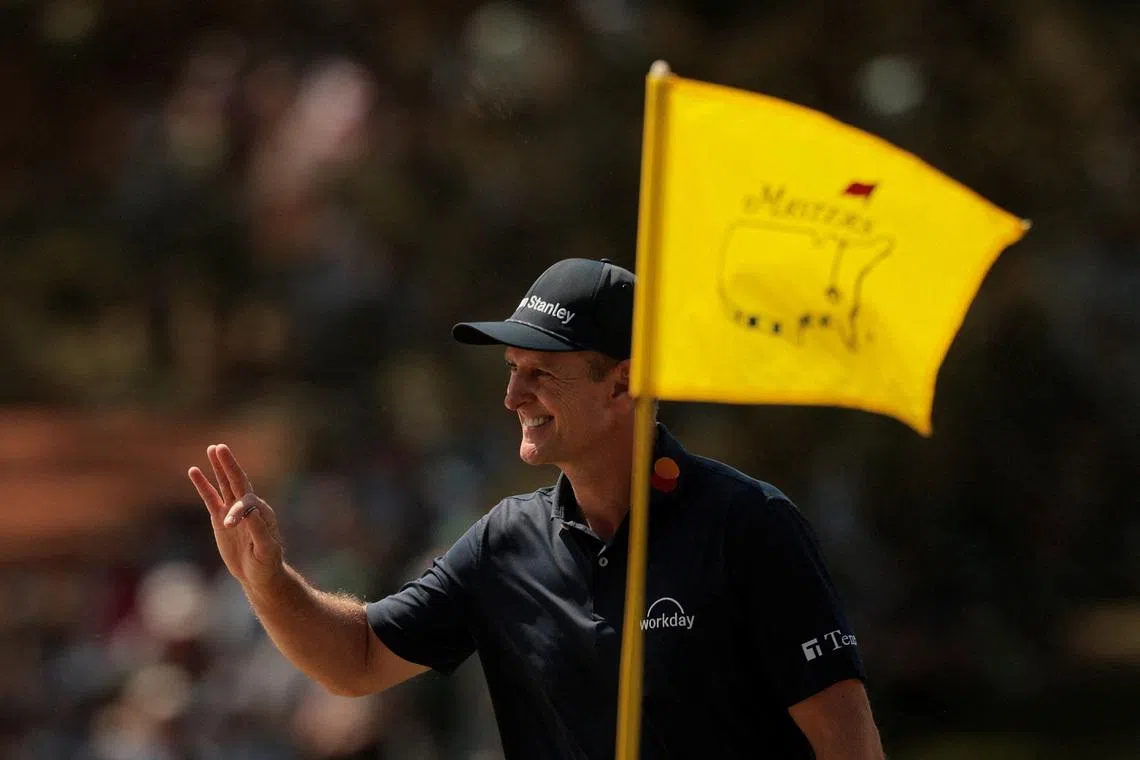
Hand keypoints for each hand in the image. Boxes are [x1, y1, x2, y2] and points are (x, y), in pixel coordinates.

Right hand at [189, 444, 283, 589]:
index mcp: (261, 512)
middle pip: (237, 481)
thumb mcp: (265, 550)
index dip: (237, 510)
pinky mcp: (220, 517)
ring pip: (225, 484)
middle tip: (221, 447)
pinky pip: (210, 497)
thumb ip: (259, 530)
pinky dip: (203, 484)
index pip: (246, 503)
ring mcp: (233, 511)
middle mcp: (248, 507)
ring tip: (212, 448)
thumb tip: (251, 512)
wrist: (258, 575)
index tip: (228, 524)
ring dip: (219, 468)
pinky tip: (194, 471)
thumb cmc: (266, 563)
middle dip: (229, 465)